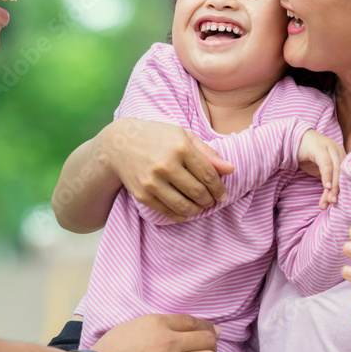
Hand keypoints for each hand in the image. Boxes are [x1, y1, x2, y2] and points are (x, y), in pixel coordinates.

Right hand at [93, 314, 220, 351]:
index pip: (195, 321)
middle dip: (210, 344)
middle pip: (207, 339)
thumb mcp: (135, 326)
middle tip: (207, 348)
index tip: (213, 331)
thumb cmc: (112, 351)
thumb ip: (160, 325)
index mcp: (157, 323)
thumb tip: (185, 328)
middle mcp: (168, 341)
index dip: (207, 326)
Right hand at [99, 118, 233, 222]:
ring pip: (184, 205)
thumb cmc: (156, 137)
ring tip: (200, 206)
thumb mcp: (183, 136)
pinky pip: (168, 211)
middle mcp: (166, 165)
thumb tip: (230, 169)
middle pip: (198, 192)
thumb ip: (207, 153)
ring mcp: (152, 181)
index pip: (208, 174)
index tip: (223, 194)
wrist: (119, 144)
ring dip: (197, 210)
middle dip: (210, 200)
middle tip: (212, 201)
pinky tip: (185, 211)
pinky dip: (181, 215)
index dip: (219, 188)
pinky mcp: (143, 194)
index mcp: (180, 147)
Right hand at [297, 129, 345, 208]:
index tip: (338, 203)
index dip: (343, 190)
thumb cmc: (308, 154)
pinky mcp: (321, 149)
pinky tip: (326, 186)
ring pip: (336, 171)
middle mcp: (339, 152)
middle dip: (339, 191)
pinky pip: (326, 164)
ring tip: (329, 201)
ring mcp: (331, 149)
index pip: (346, 176)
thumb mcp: (319, 169)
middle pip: (343, 174)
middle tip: (334, 203)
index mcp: (341, 157)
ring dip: (333, 187)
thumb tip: (333, 198)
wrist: (293, 138)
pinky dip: (327, 176)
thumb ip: (328, 179)